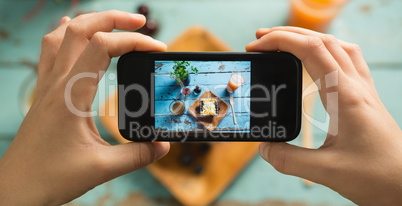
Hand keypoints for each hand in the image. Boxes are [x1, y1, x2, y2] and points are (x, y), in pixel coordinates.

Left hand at [0, 10, 168, 204]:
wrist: (15, 188)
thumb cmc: (50, 177)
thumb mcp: (101, 168)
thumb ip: (137, 155)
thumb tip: (163, 146)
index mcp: (71, 95)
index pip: (103, 47)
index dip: (134, 42)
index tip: (157, 49)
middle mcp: (57, 83)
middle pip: (82, 29)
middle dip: (113, 18)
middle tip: (141, 24)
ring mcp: (47, 86)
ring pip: (63, 36)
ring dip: (90, 22)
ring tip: (113, 23)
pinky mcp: (45, 93)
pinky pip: (50, 51)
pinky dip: (65, 34)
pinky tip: (72, 32)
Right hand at [246, 26, 401, 204]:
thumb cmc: (377, 177)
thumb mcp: (328, 172)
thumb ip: (290, 160)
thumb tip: (264, 148)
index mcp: (345, 96)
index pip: (311, 51)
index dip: (280, 41)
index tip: (257, 47)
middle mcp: (356, 86)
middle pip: (322, 41)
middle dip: (288, 34)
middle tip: (260, 39)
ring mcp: (364, 89)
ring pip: (337, 46)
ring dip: (308, 37)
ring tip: (285, 42)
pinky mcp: (365, 97)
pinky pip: (348, 60)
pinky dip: (327, 49)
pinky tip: (317, 59)